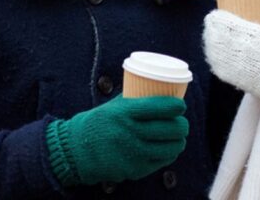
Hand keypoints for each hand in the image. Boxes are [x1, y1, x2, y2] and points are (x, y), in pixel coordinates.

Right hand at [46, 95, 188, 185]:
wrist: (77, 151)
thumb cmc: (98, 123)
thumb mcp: (113, 106)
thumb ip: (134, 100)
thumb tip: (159, 91)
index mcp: (125, 113)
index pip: (160, 107)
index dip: (176, 106)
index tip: (181, 106)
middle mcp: (131, 132)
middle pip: (171, 128)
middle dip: (182, 125)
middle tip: (182, 122)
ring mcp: (134, 153)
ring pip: (172, 146)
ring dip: (179, 141)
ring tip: (179, 137)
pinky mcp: (136, 169)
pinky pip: (163, 160)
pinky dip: (169, 154)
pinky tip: (169, 149)